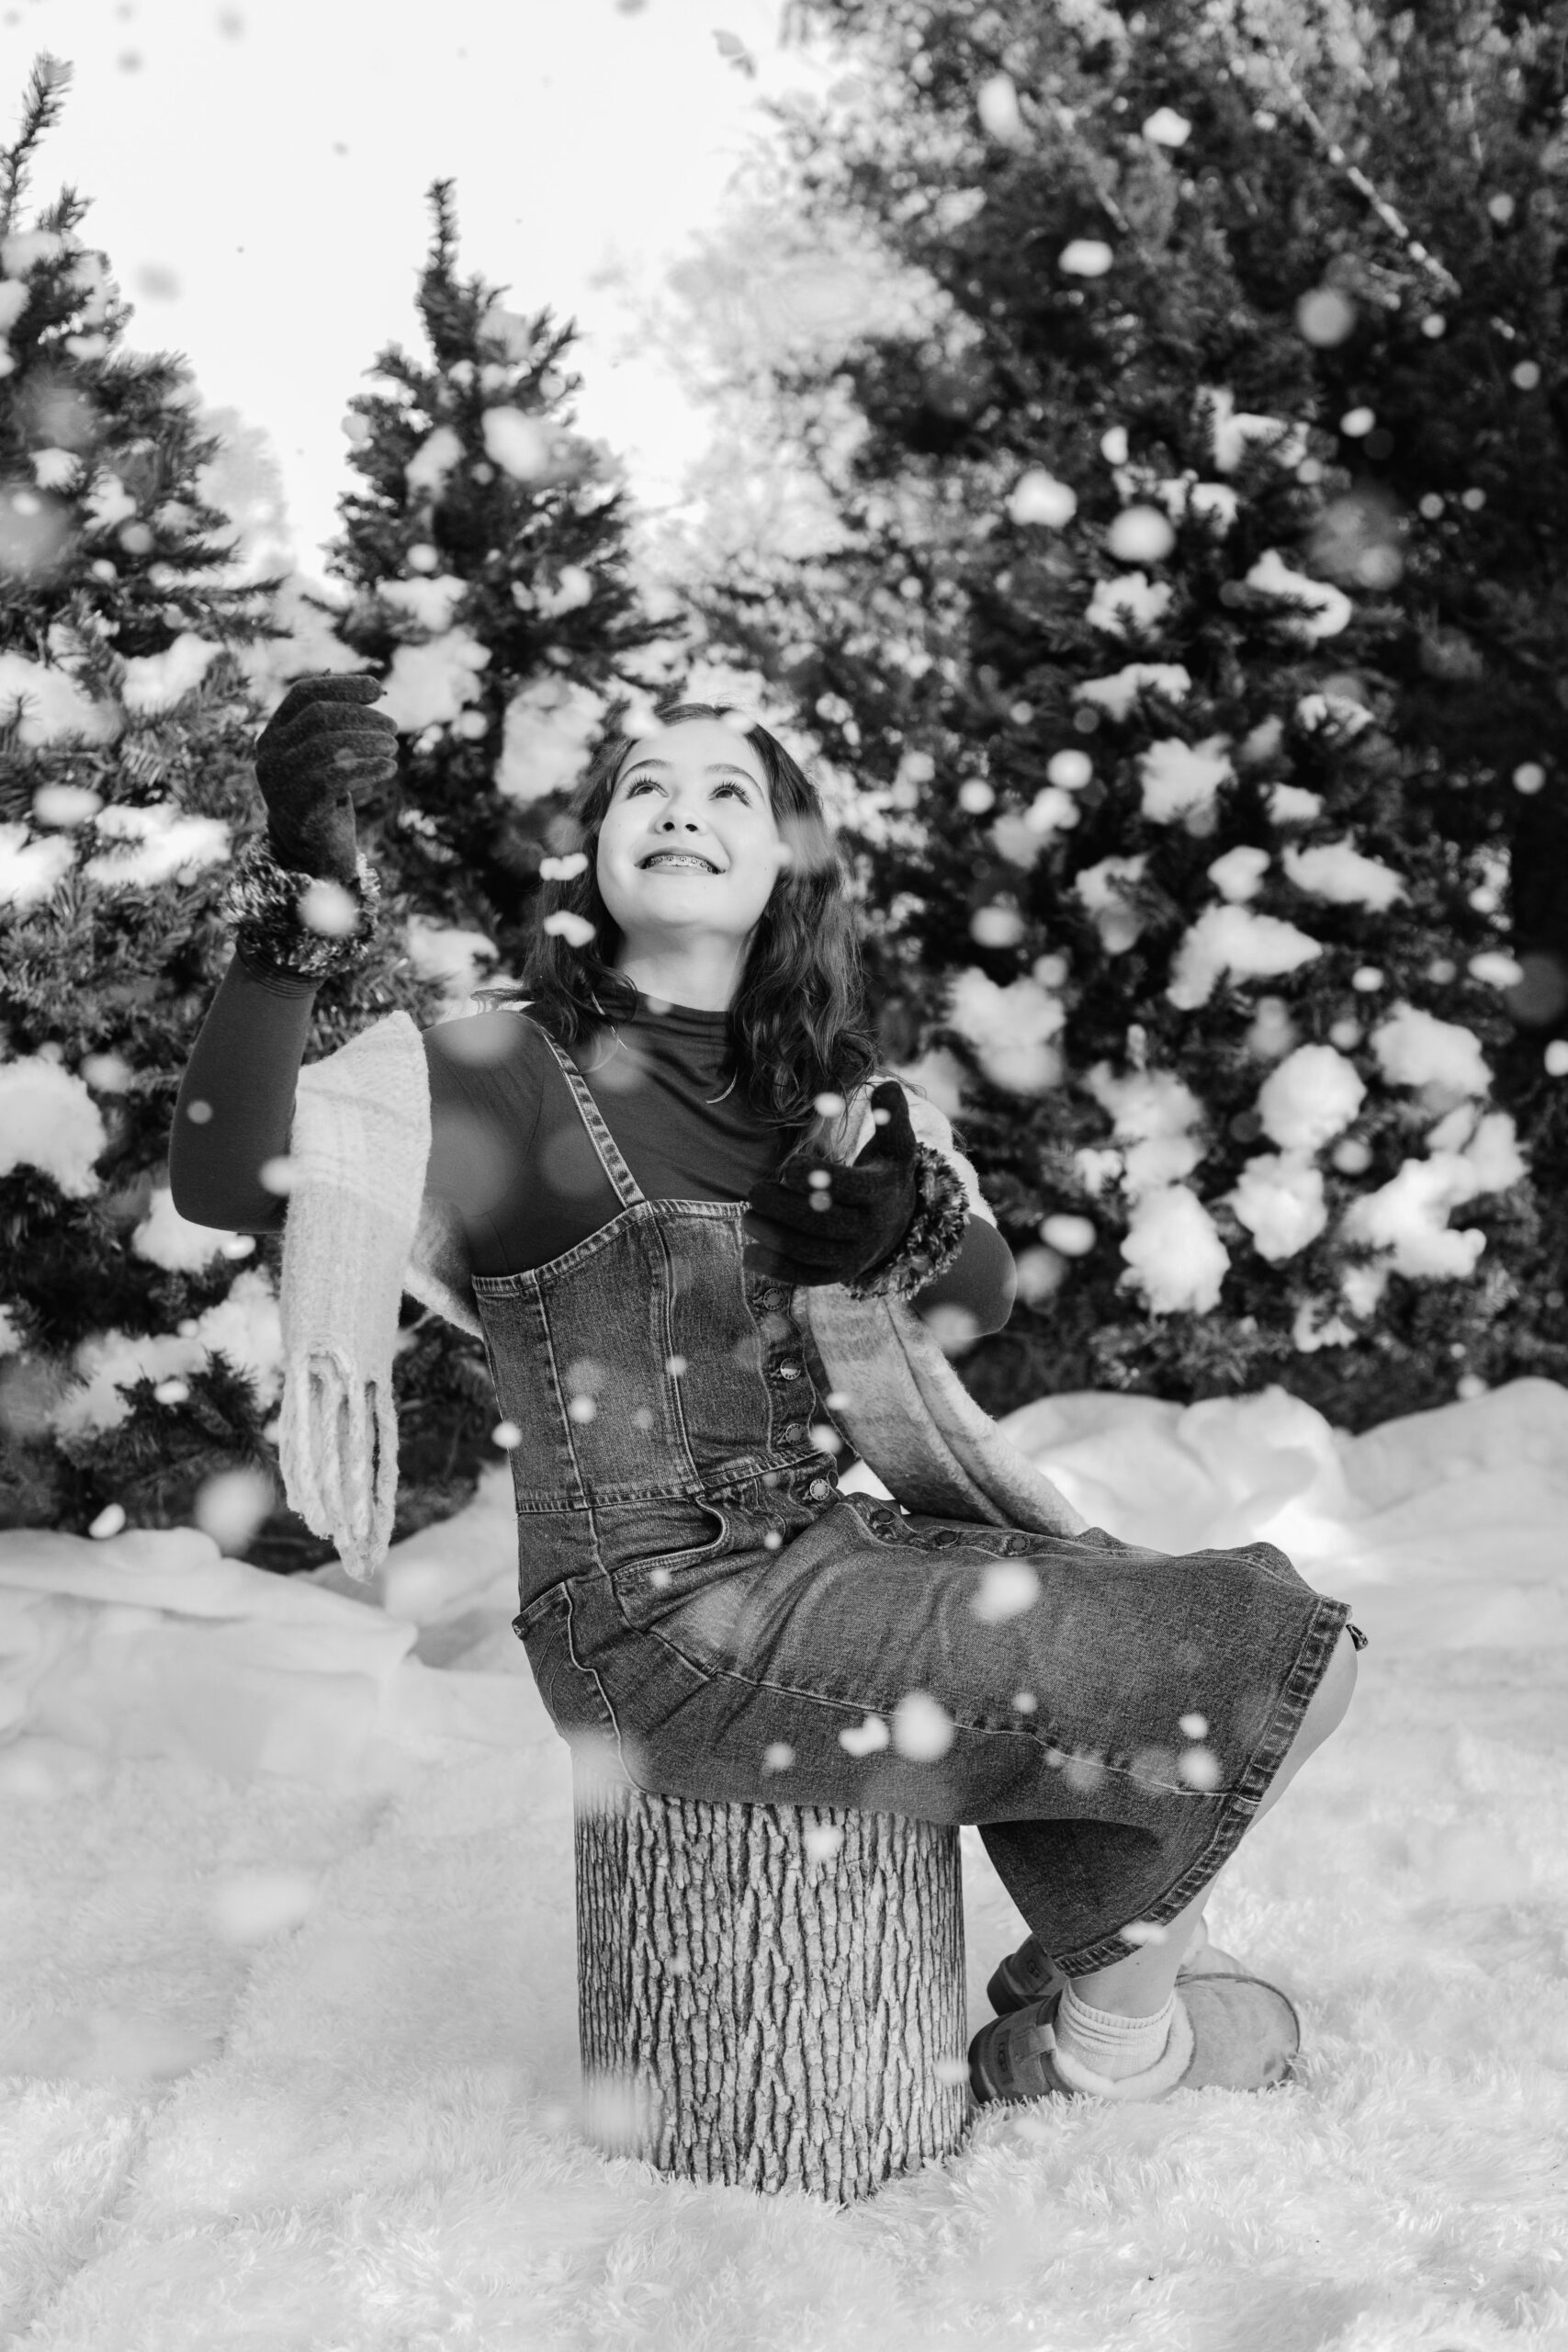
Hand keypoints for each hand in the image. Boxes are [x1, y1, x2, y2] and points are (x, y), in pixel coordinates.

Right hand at [254, 673, 397, 885]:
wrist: (313, 854)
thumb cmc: (326, 798)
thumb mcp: (326, 756)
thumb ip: (336, 725)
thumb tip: (374, 688)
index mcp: (274, 733)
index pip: (304, 693)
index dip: (342, 685)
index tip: (379, 689)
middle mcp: (270, 754)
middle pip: (318, 716)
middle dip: (362, 716)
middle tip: (393, 728)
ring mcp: (279, 782)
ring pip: (326, 745)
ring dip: (368, 742)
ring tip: (393, 748)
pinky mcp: (297, 809)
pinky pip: (334, 778)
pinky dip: (367, 768)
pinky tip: (389, 768)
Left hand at [742, 1080, 919, 1289]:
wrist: (898, 1222)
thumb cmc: (883, 1172)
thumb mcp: (894, 1144)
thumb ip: (890, 1116)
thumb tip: (889, 1087)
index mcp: (882, 1191)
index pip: (850, 1189)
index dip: (818, 1179)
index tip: (789, 1167)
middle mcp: (871, 1228)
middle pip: (825, 1223)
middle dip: (785, 1209)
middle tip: (754, 1191)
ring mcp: (855, 1255)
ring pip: (812, 1252)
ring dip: (775, 1237)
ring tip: (747, 1218)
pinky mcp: (839, 1274)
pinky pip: (807, 1276)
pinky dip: (777, 1269)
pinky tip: (748, 1255)